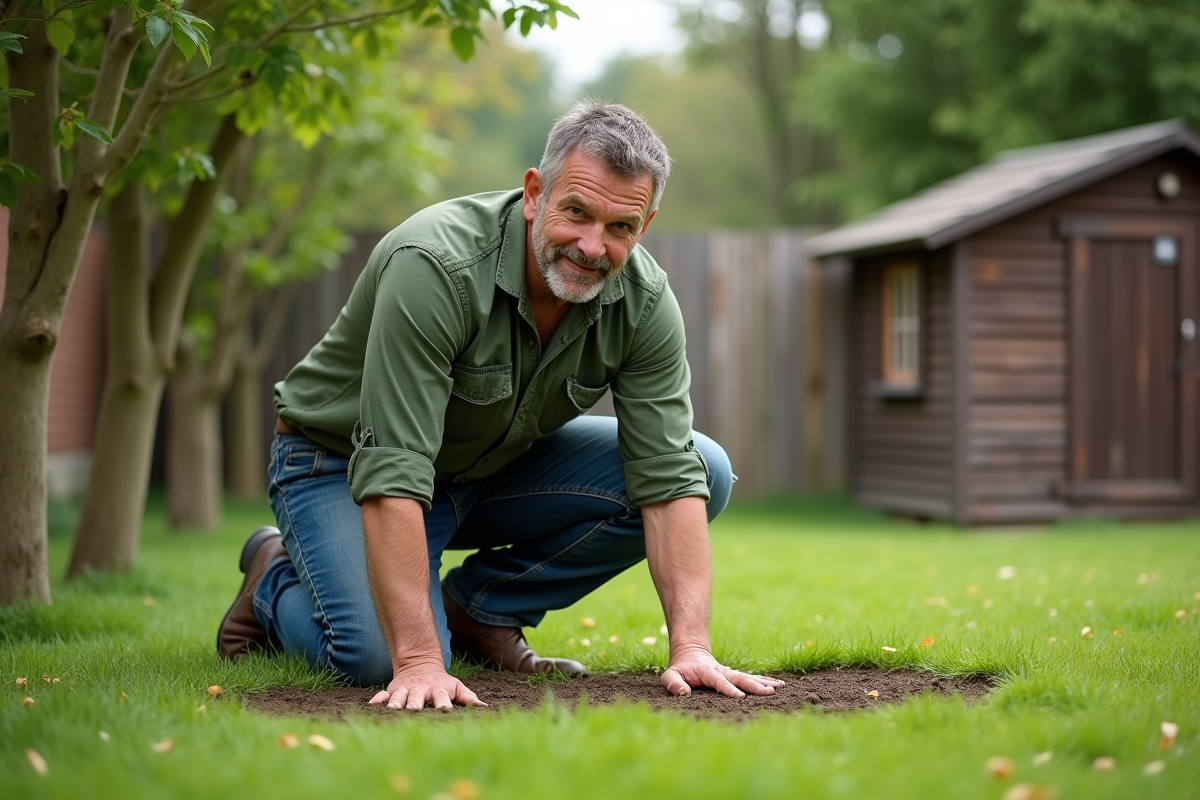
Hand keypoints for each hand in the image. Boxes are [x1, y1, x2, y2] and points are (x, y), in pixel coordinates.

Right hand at [368, 664, 486, 711]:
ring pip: (399, 697)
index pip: (441, 698)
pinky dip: (378, 700)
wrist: (421, 664)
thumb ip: (468, 697)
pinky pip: (383, 695)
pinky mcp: (393, 690)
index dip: (443, 705)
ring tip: (392, 711)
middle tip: (414, 712)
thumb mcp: (456, 687)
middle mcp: (420, 689)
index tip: (444, 711)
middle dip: (416, 705)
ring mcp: (406, 690)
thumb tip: (484, 708)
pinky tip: (372, 705)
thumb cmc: (442, 683)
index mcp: (437, 689)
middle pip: (417, 698)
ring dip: (396, 704)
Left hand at [660, 649, 784, 697]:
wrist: (690, 653)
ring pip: (749, 678)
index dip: (729, 689)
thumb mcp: (670, 675)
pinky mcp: (736, 676)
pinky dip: (766, 681)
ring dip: (764, 683)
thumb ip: (673, 683)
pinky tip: (779, 685)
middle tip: (768, 693)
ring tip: (779, 688)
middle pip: (740, 678)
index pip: (720, 681)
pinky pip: (752, 678)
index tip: (740, 697)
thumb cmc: (680, 668)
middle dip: (754, 686)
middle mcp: (723, 672)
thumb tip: (683, 694)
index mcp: (708, 672)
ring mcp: (731, 673)